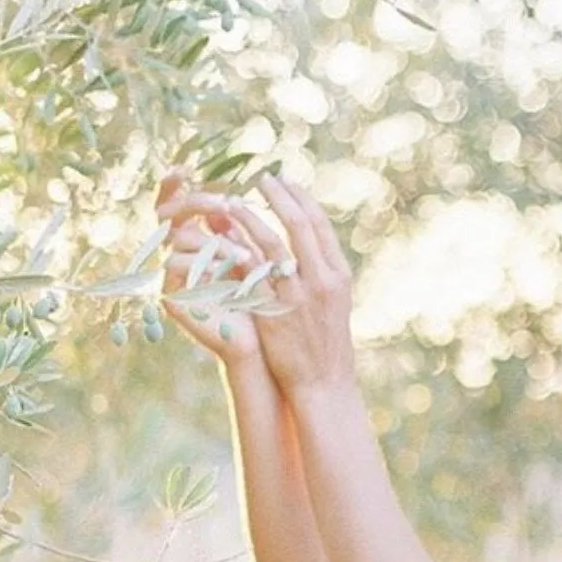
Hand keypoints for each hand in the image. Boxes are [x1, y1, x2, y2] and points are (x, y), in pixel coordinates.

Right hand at [156, 169, 262, 365]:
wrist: (262, 347)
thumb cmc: (263, 301)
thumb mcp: (255, 257)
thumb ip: (242, 228)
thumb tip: (235, 196)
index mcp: (195, 240)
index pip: (177, 205)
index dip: (173, 185)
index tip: (183, 166)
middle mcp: (177, 254)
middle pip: (167, 214)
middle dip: (195, 203)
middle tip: (224, 202)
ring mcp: (172, 277)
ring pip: (177, 238)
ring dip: (213, 240)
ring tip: (245, 252)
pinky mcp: (172, 298)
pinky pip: (176, 267)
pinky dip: (204, 262)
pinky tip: (230, 267)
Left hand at [243, 174, 356, 400]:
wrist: (323, 384)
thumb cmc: (326, 347)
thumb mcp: (332, 305)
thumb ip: (320, 274)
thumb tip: (302, 247)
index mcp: (338, 275)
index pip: (320, 225)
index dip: (301, 198)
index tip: (285, 180)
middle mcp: (322, 279)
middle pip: (299, 224)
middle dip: (279, 196)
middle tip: (261, 177)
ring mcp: (298, 294)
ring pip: (272, 243)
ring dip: (251, 216)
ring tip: (234, 200)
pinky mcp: (274, 310)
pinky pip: (252, 272)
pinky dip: (237, 250)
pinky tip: (222, 236)